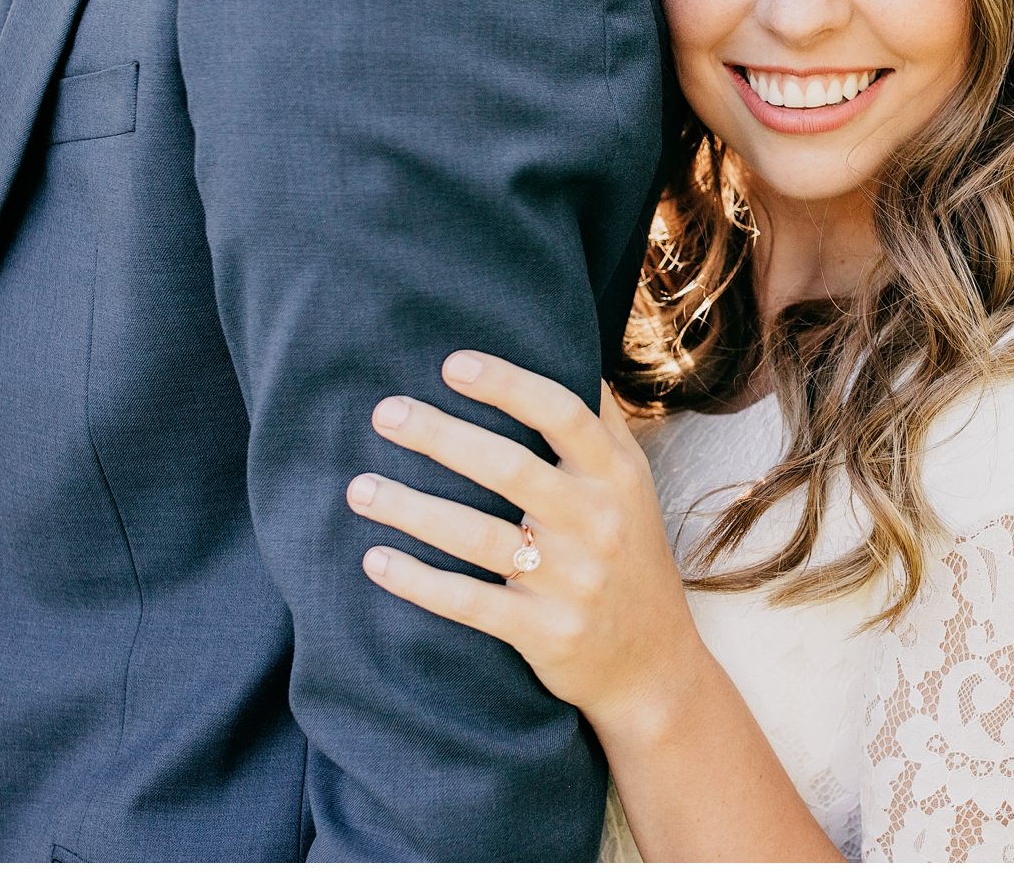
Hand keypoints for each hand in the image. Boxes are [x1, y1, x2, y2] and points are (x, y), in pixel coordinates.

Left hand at [350, 352, 705, 724]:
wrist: (654, 665)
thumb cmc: (629, 556)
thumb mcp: (633, 486)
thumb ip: (600, 424)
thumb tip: (566, 348)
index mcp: (616, 476)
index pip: (562, 413)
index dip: (507, 385)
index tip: (451, 364)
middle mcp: (596, 523)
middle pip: (509, 469)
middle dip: (440, 437)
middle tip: (384, 413)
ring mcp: (570, 580)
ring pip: (478, 537)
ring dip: (411, 509)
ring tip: (359, 487)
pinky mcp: (544, 632)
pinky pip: (469, 603)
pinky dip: (419, 581)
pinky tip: (376, 559)